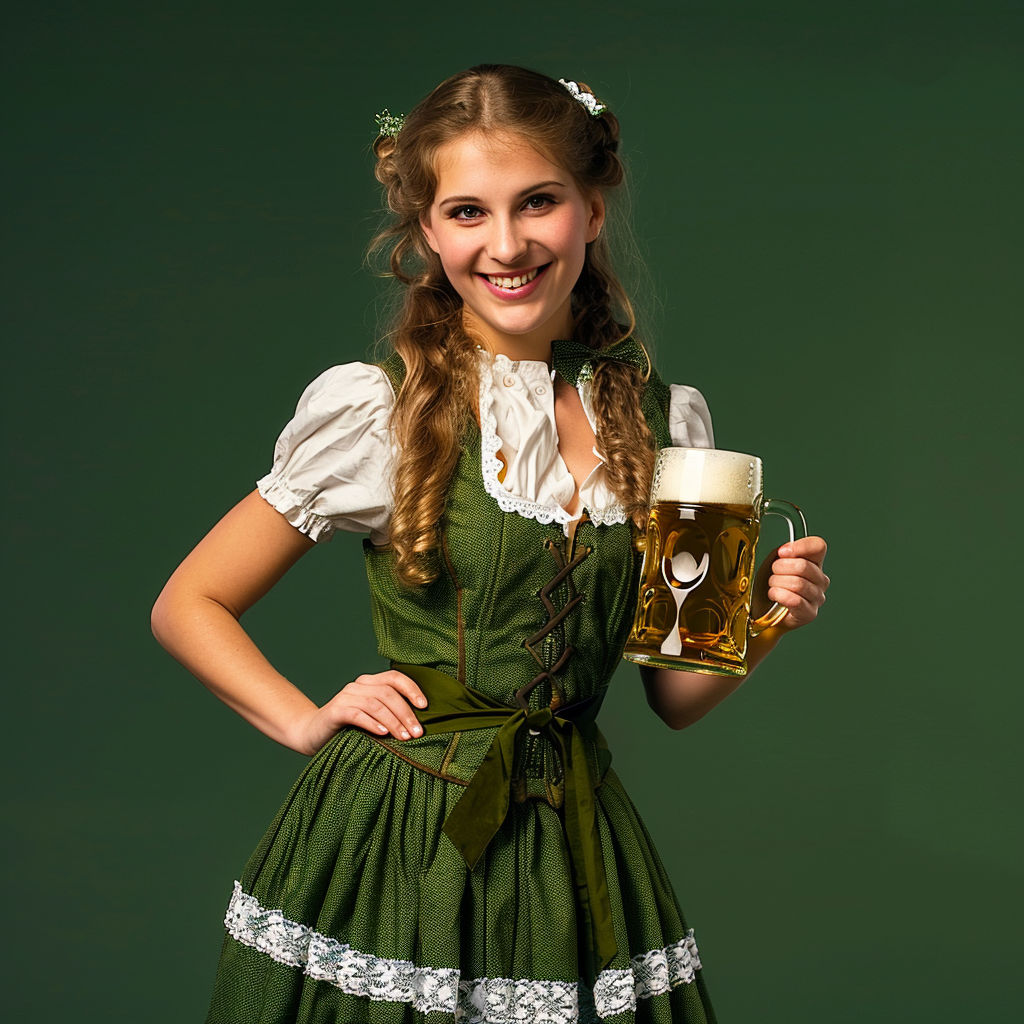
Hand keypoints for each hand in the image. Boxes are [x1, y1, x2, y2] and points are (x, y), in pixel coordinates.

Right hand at [294, 670, 428, 754]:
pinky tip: (382, 734)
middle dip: (406, 713)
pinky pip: (357, 714)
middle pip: (388, 692)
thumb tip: (419, 723)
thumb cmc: (349, 729)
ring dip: (393, 721)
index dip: (412, 689)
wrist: (312, 734)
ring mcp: (345, 697)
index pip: (395, 677)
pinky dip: (372, 723)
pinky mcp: (334, 711)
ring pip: (375, 703)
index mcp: (369, 682)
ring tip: (404, 737)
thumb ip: (390, 713)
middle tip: (417, 733)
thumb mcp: (373, 718)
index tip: (425, 707)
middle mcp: (358, 686)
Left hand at [754, 535, 828, 631]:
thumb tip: (786, 550)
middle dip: (779, 568)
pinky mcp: (810, 613)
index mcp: (815, 562)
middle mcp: (820, 579)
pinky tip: (774, 595)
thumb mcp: (774, 561)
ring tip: (773, 586)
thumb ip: (783, 552)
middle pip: (803, 566)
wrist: (763, 609)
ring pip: (798, 584)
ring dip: (777, 583)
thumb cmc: (772, 584)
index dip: (800, 546)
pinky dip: (779, 595)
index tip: (782, 552)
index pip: (818, 546)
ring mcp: (817, 597)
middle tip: (773, 573)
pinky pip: (795, 601)